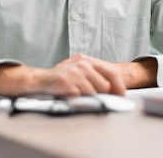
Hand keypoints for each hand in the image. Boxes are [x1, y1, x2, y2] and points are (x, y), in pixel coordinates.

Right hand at [0, 54, 126, 96]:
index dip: (119, 85)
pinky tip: (72, 98)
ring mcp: (74, 72)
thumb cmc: (63, 79)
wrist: (41, 80)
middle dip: (104, 96)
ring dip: (89, 99)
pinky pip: (80, 97)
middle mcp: (82, 63)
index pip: (111, 72)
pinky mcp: (66, 82)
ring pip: (93, 92)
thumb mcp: (80, 71)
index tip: (122, 95)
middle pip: (104, 85)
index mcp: (87, 60)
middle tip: (102, 101)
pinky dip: (78, 101)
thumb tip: (113, 90)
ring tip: (80, 97)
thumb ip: (95, 76)